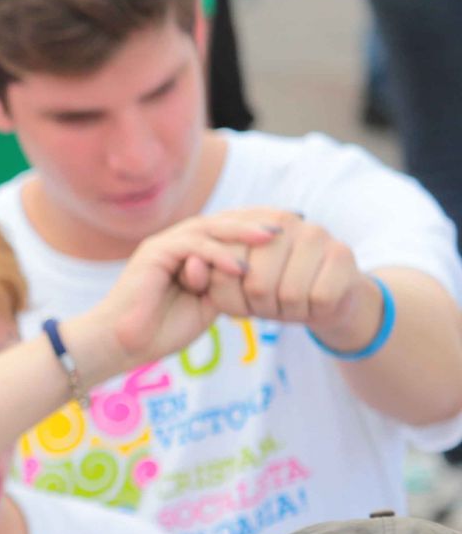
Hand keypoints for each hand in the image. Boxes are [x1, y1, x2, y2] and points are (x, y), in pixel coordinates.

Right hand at [72, 213, 280, 375]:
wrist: (122, 343)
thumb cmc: (160, 330)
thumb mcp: (206, 304)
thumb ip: (225, 284)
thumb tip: (251, 274)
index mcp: (187, 253)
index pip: (226, 229)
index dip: (256, 226)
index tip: (291, 230)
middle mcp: (174, 243)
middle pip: (221, 220)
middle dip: (256, 220)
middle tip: (289, 221)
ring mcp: (162, 245)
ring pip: (209, 228)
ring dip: (243, 233)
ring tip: (272, 239)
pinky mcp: (154, 254)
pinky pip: (193, 247)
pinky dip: (219, 256)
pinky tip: (241, 268)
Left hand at [197, 209, 380, 349]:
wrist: (324, 299)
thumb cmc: (271, 291)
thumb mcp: (234, 286)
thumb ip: (210, 276)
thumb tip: (190, 264)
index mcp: (251, 222)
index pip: (226, 263)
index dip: (230, 294)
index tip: (241, 299)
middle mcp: (285, 221)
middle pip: (258, 283)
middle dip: (260, 307)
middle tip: (268, 308)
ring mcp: (317, 234)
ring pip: (289, 293)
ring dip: (286, 312)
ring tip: (289, 306)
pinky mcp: (343, 254)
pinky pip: (319, 298)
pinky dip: (312, 312)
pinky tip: (313, 305)